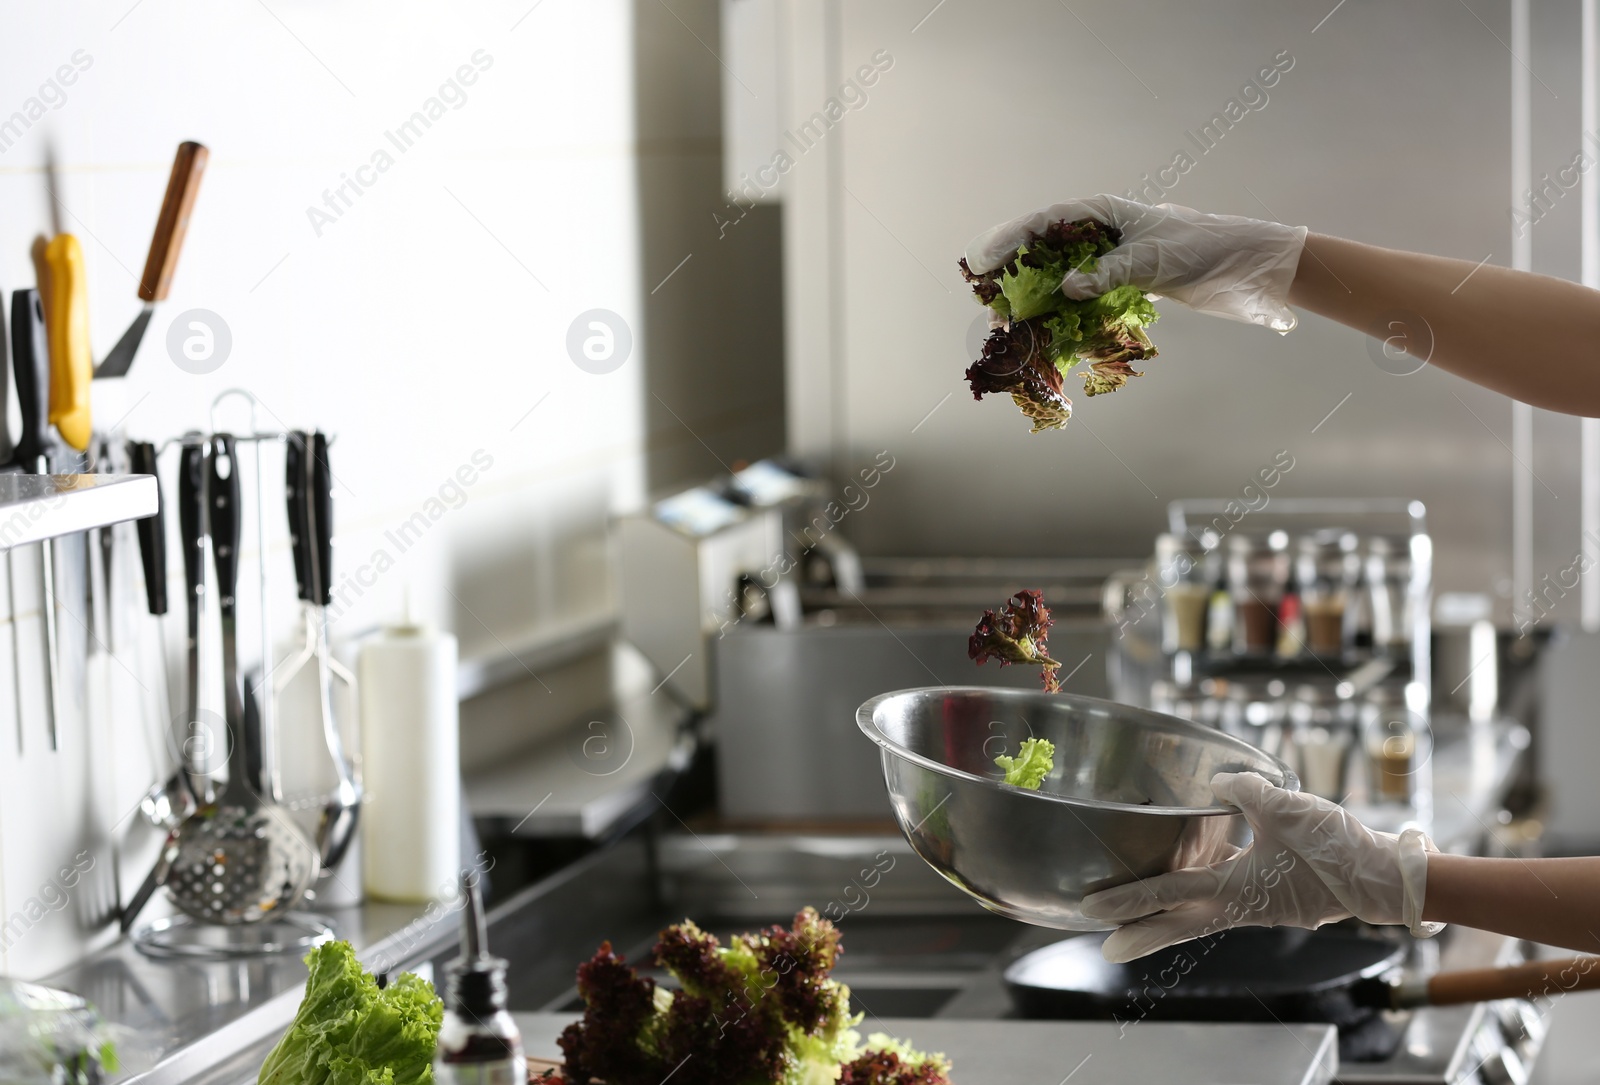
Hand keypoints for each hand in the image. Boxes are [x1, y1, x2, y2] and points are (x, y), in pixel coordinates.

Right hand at [963, 195, 1308, 331]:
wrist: (1244, 266)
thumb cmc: (1201, 248)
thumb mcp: (1152, 259)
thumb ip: (1107, 272)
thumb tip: (1065, 290)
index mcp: (1103, 213)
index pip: (1044, 222)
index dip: (1008, 240)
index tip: (980, 261)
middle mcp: (1099, 234)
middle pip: (1042, 251)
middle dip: (1012, 276)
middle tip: (988, 303)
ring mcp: (1107, 259)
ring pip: (1057, 277)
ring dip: (1032, 300)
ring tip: (1008, 323)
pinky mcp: (1119, 283)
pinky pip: (1079, 297)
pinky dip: (1060, 313)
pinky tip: (1043, 330)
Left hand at [1078, 772, 1440, 963]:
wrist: (1382, 878)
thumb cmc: (1335, 848)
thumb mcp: (1284, 808)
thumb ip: (1242, 790)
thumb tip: (1218, 781)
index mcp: (1234, 889)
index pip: (1168, 892)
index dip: (1128, 898)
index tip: (1093, 908)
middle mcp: (1239, 906)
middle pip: (1178, 923)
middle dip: (1141, 934)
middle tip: (1106, 948)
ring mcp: (1256, 905)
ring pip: (1200, 911)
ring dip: (1168, 913)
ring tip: (1137, 911)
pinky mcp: (1271, 896)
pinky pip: (1225, 894)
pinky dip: (1202, 886)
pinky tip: (1194, 865)